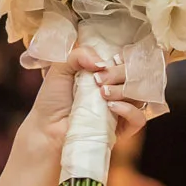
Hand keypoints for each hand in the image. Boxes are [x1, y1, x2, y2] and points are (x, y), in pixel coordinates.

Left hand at [27, 47, 147, 144]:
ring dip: (122, 90)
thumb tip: (103, 63)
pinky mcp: (122, 130)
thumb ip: (79, 55)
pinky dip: (129, 110)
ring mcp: (121, 110)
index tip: (112, 59)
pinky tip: (111, 107)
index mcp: (106, 74)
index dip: (123, 58)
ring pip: (139, 95)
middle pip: (135, 76)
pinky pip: (139, 119)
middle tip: (99, 78)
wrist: (45, 129)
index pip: (127, 62)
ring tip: (102, 92)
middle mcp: (117, 90)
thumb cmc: (52, 100)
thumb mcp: (60, 69)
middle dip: (119, 72)